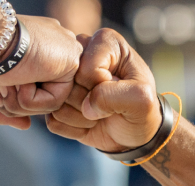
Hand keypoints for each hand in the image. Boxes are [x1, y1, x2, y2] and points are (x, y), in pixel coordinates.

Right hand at [0, 15, 81, 128]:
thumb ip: (2, 112)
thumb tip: (27, 125)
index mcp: (37, 53)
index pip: (35, 92)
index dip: (10, 99)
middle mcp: (53, 52)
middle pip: (43, 101)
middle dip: (13, 102)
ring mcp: (63, 55)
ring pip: (49, 104)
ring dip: (18, 102)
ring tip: (5, 80)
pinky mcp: (70, 62)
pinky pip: (53, 102)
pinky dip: (28, 99)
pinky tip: (17, 78)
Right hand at [44, 28, 160, 152]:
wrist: (134, 133)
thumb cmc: (142, 111)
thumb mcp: (142, 99)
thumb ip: (116, 94)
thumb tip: (87, 106)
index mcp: (106, 42)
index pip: (86, 68)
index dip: (101, 86)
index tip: (118, 91)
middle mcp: (80, 52)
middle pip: (67, 82)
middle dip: (89, 102)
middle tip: (108, 106)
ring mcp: (64, 76)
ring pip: (56, 101)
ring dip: (81, 117)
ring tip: (99, 114)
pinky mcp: (55, 99)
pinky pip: (53, 120)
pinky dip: (73, 128)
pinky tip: (88, 122)